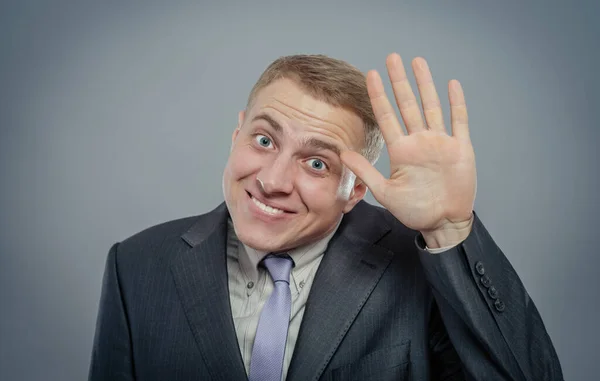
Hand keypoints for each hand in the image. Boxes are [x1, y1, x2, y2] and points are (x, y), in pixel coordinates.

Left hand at [341, 53, 476, 247]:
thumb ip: (366, 171)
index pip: (387, 117)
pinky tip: (451, 84)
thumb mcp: (385, 192)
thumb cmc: (415, 211)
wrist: (443, 222)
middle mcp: (419, 141)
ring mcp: (440, 143)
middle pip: (408, 105)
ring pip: (431, 106)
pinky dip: (456, 103)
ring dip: (425, 85)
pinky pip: (459, 121)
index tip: (370, 75)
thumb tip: (342, 153)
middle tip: (392, 58)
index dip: (379, 96)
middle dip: (399, 82)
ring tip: (417, 62)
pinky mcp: (460, 148)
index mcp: (401, 151)